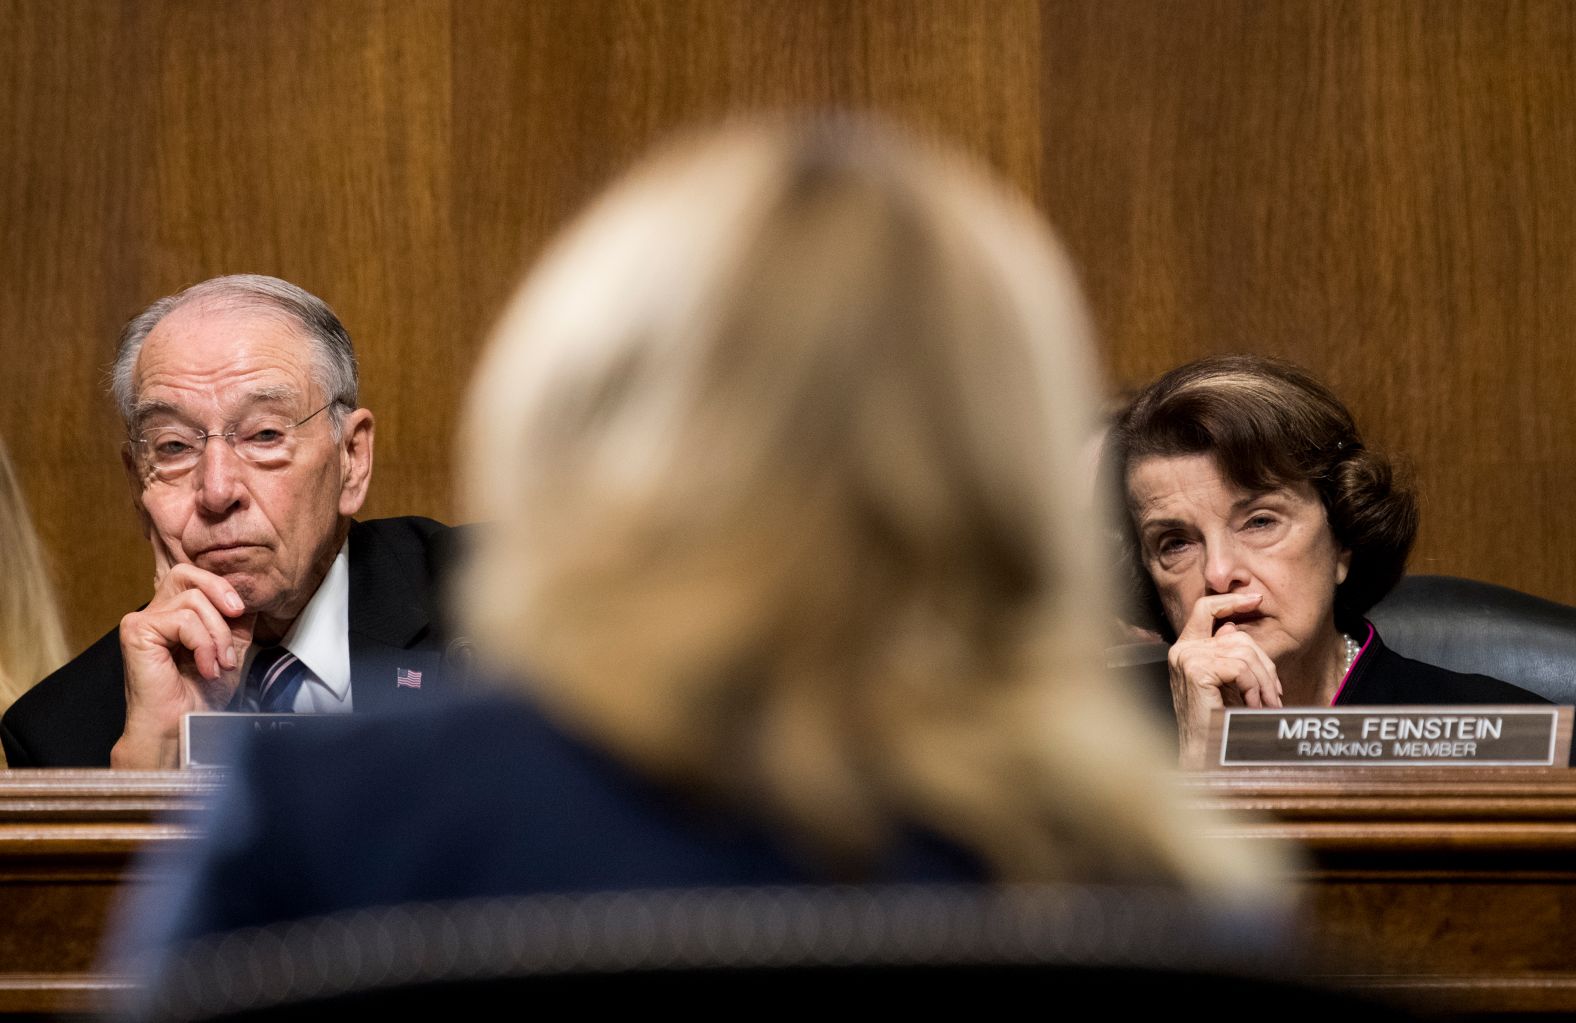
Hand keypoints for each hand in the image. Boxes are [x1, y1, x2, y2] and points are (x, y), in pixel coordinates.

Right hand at [110, 535, 256, 768]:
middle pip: (188, 574)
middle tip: (237, 616)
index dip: (222, 586)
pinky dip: (204, 644)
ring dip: (217, 635)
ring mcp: (142, 620)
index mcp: (172, 613)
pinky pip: (184, 620)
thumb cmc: (200, 694)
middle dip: (220, 592)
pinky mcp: (137, 631)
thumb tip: (248, 595)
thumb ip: (235, 620)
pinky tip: (205, 667)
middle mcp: (154, 612)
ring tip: (219, 663)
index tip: (242, 611)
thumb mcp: (230, 647)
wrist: (184, 724)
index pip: (194, 576)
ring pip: (194, 602)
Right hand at [1167, 592, 1281, 768]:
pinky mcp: (1195, 670)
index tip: (1255, 599)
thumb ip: (1229, 656)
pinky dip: (1253, 687)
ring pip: (1242, 652)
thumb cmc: (1216, 726)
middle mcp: (1182, 650)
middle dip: (1264, 664)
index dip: (1230, 601)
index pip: (1205, 609)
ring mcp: (1187, 658)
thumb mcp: (1225, 684)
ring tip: (1265, 706)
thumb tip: (1237, 626)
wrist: (1202, 757)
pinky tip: (1252, 706)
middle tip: (1275, 695)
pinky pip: (1239, 667)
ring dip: (1262, 681)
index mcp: (1186, 649)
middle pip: (1237, 636)